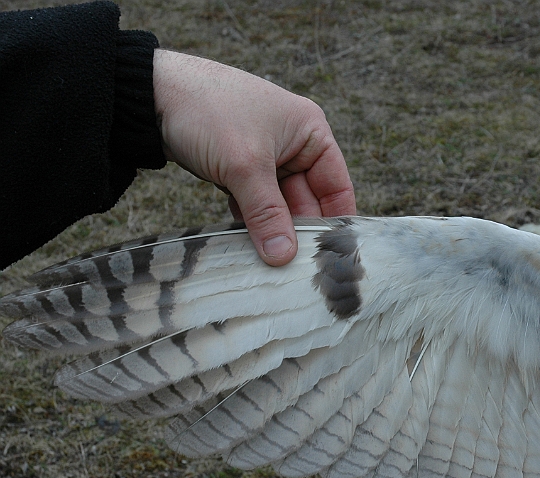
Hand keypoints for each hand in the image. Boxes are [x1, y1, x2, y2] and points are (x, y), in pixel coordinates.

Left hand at [153, 49, 355, 265]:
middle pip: (307, 200)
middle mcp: (294, 144)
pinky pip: (255, 203)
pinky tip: (247, 243)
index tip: (333, 258)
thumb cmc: (208, 112)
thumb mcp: (244, 167)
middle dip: (299, 231)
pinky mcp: (240, 168)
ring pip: (279, 205)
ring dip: (273, 229)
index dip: (336, 222)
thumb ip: (267, 214)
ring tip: (272, 262)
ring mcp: (266, 157)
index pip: (337, 186)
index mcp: (310, 132)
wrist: (150, 94)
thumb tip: (284, 257)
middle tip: (296, 269)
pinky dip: (251, 221)